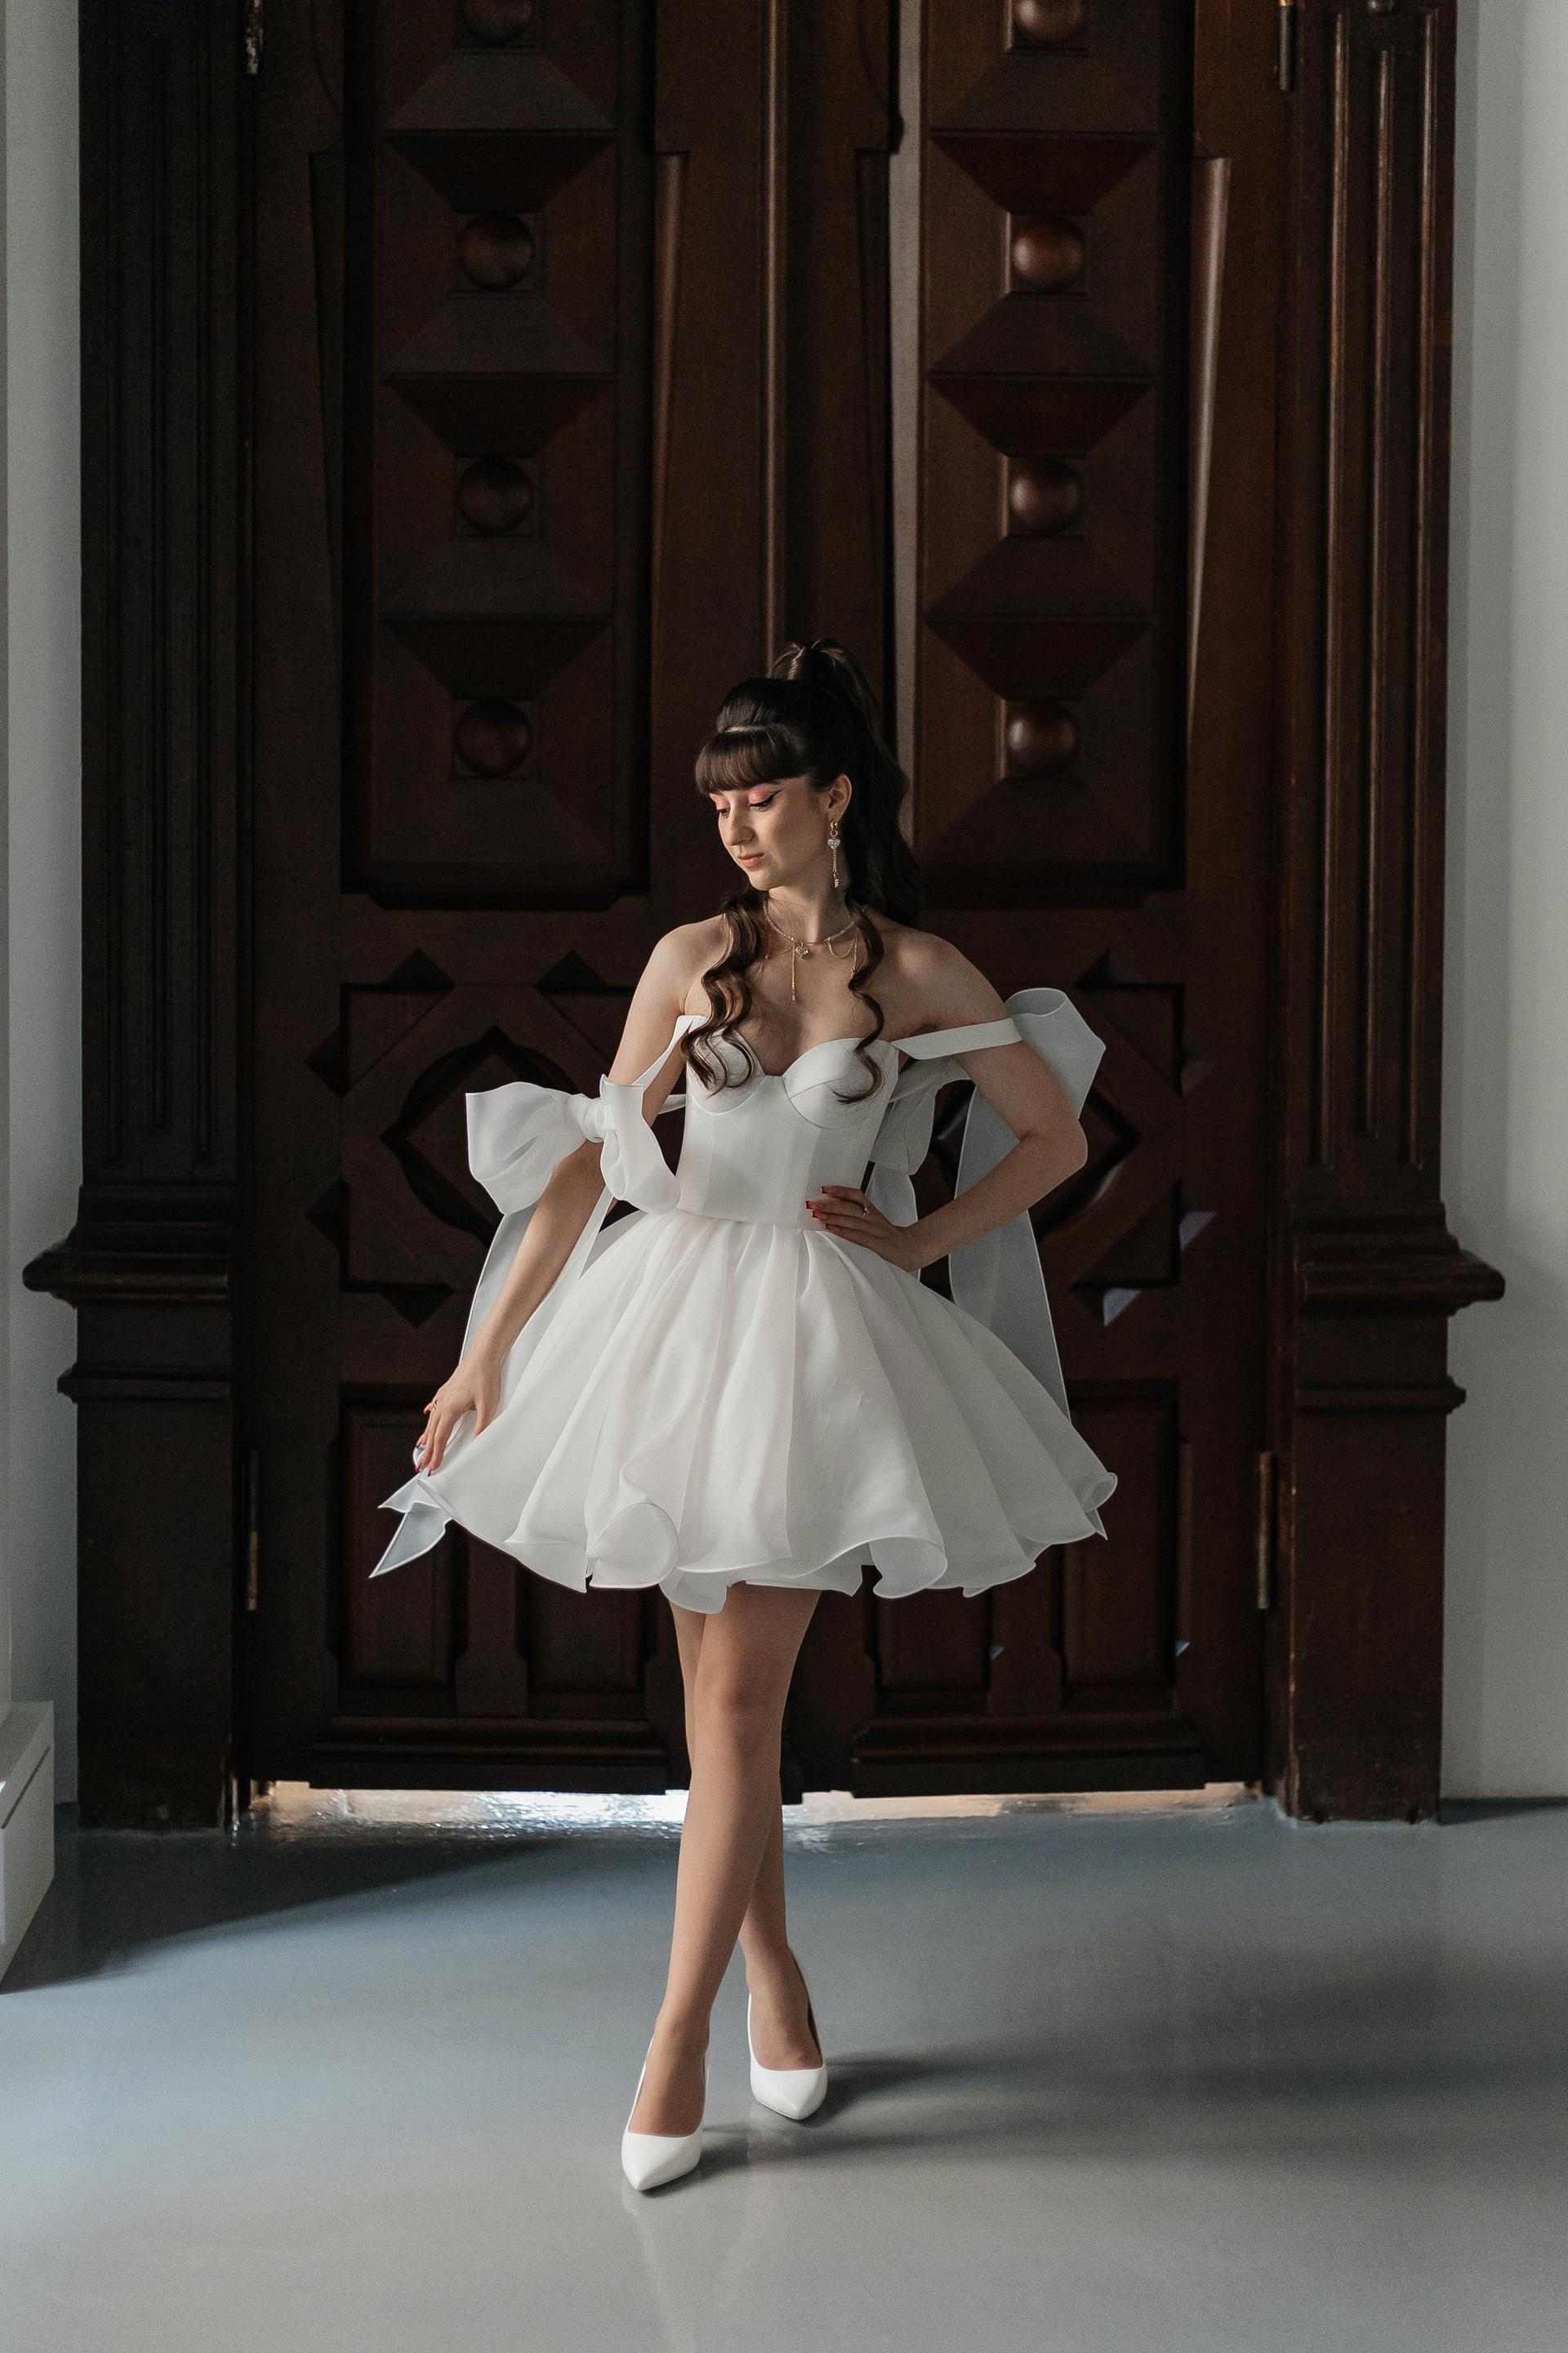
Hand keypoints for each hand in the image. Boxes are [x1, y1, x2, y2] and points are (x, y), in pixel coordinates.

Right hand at [416, 1349, 501, 1474]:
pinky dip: (430, 1415)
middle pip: (432, 1432)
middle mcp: (443, 1402)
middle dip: (427, 1450)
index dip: (436, 1454)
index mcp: (451, 1408)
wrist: (484, 1354)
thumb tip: (477, 1441)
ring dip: (427, 1435)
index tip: (432, 1466)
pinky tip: (427, 1415)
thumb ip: (482, 1425)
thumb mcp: (488, 1405)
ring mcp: (444, 1395)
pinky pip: (435, 1406)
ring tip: (421, 1447)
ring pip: (432, 1420)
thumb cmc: (485, 1375)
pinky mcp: (448, 1389)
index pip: (440, 1437)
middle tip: (421, 1464)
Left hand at [807, 1185, 927, 1272]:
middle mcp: (874, 1219)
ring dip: (832, 1216)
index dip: (841, 1191)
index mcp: (873, 1212)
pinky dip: (843, 1231)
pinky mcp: (877, 1245)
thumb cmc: (889, 1239)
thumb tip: (833, 1215)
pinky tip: (831, 1228)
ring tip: (816, 1214)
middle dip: (829, 1204)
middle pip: (850, 1207)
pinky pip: (857, 1236)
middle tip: (812, 1203)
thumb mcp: (875, 1224)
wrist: (912, 1250)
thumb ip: (857, 1219)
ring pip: (852, 1220)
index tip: (824, 1188)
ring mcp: (875, 1231)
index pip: (857, 1196)